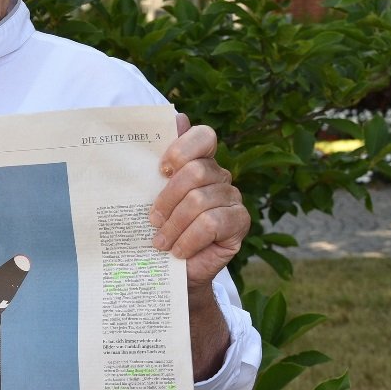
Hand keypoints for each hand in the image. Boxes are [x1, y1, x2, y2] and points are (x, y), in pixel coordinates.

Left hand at [149, 114, 248, 292]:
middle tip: (152, 220)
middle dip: (167, 198)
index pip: (203, 136)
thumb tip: (173, 119)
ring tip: (160, 242)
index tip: (161, 170)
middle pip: (195, 172)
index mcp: (199, 161)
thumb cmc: (160, 229)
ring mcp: (232, 197)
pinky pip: (212, 223)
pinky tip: (178, 251)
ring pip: (200, 200)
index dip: (182, 149)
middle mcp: (219, 175)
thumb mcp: (150, 198)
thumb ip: (155, 165)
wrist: (175, 270)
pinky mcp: (240, 221)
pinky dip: (189, 239)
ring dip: (174, 225)